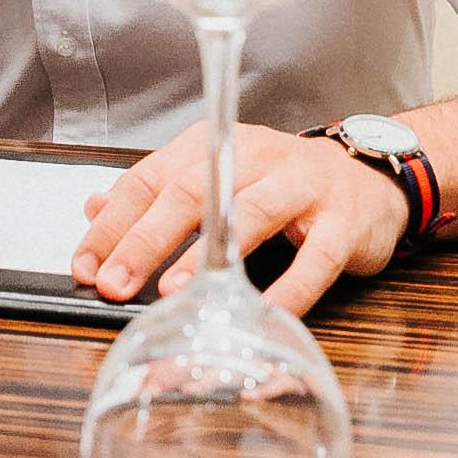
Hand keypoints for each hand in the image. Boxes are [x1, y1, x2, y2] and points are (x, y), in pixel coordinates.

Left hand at [72, 121, 410, 319]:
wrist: (372, 176)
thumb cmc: (284, 184)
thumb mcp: (217, 176)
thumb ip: (157, 192)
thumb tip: (94, 208)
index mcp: (215, 144)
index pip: (150, 178)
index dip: (113, 223)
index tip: (86, 265)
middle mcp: (256, 156)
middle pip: (191, 192)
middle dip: (144, 240)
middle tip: (114, 283)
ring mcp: (302, 187)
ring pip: (248, 215)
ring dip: (206, 257)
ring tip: (173, 293)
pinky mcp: (343, 222)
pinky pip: (315, 259)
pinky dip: (289, 289)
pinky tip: (261, 313)